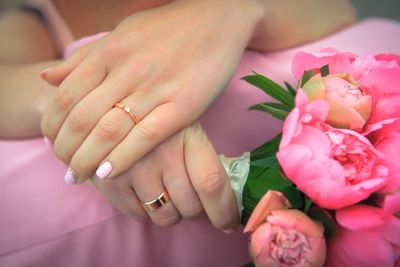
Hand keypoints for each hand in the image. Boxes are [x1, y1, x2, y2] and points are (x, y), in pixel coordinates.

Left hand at [40, 0, 262, 179]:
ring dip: (87, 160)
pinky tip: (109, 172)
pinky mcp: (183, 106)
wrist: (216, 20)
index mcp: (108, 52)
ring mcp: (156, 89)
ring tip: (79, 177)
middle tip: (65, 168)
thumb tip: (48, 78)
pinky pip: (146, 137)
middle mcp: (127, 71)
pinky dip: (123, 158)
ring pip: (109, 131)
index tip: (53, 143)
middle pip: (82, 119)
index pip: (65, 97)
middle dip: (66, 150)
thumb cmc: (167, 28)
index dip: (52, 126)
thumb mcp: (120, 34)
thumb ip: (84, 57)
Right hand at [91, 123, 238, 229]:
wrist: (108, 115)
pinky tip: (144, 192)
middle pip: (190, 206)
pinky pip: (139, 216)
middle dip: (195, 212)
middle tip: (190, 201)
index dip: (223, 211)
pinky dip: (146, 212)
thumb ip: (204, 162)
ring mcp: (134, 167)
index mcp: (189, 136)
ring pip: (165, 216)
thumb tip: (227, 205)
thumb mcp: (187, 131)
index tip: (228, 223)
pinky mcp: (110, 181)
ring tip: (166, 194)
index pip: (212, 183)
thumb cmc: (160, 128)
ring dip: (171, 213)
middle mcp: (162, 151)